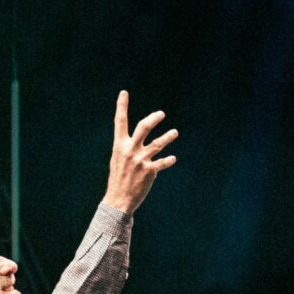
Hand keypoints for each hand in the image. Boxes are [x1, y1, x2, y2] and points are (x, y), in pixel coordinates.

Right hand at [103, 90, 177, 213]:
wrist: (118, 200)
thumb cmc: (118, 179)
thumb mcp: (118, 160)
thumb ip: (127, 148)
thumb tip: (137, 140)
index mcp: (119, 146)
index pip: (119, 122)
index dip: (121, 106)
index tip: (124, 93)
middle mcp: (130, 150)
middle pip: (143, 127)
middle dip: (153, 118)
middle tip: (161, 113)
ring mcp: (140, 160)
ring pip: (158, 144)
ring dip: (168, 137)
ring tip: (175, 132)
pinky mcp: (149, 171)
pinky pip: (163, 162)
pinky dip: (168, 160)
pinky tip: (173, 158)